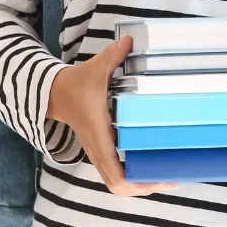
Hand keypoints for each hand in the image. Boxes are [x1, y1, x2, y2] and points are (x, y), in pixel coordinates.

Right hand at [47, 35, 179, 196]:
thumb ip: (114, 56)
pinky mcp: (99, 151)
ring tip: (165, 176)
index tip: (161, 177)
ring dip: (139, 184)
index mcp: (99, 134)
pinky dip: (131, 176)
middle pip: (118, 187)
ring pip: (116, 184)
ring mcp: (97, 153)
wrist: (55, 93)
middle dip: (144, 187)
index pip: (115, 174)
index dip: (138, 183)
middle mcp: (98, 150)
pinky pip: (115, 174)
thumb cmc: (77, 84)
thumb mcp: (96, 69)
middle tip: (170, 179)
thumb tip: (131, 39)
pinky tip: (149, 165)